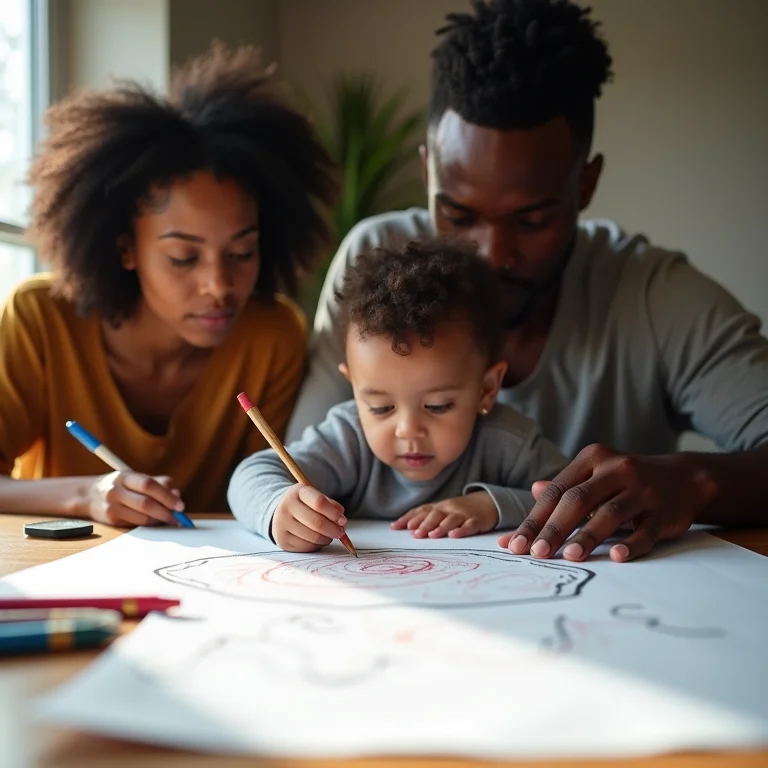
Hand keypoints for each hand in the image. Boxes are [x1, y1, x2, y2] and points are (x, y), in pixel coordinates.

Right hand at [87, 471, 185, 527]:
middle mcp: (116, 490)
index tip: (180, 505)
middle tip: (179, 517)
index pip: (149, 485)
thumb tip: (177, 495)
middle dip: (166, 511)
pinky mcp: (111, 520)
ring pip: (141, 517)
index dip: (167, 495)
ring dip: (160, 520)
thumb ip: (159, 483)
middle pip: (146, 503)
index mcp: (125, 476)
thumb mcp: (136, 478)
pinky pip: (136, 524)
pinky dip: (150, 524)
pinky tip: (158, 522)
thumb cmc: (121, 486)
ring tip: (171, 520)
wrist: (88, 495)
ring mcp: (112, 506)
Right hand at [272, 484, 346, 552]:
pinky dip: (317, 545)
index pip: (319, 503)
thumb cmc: (305, 504)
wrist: (281, 511)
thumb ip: (331, 506)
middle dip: (333, 529)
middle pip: (317, 522)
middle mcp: (286, 507)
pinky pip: (307, 547)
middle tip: (341, 532)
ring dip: (327, 538)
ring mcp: (282, 524)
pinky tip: (319, 540)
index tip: (343, 520)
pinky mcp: (282, 540)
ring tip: (330, 535)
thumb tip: (341, 520)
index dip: (334, 513)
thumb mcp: (316, 497)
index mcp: (297, 492)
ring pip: (313, 537)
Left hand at [391, 491, 498, 538]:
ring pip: (450, 520)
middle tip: (414, 533)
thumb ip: (426, 517)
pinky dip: (461, 530)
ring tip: (431, 536)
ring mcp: (463, 514)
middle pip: (435, 514)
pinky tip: (454, 535)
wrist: (487, 502)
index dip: (408, 518)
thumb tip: (405, 527)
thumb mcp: (443, 511)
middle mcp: (449, 509)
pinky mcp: (476, 521)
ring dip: (440, 527)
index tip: (396, 527)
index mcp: (439, 507)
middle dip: (423, 524)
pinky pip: (469, 526)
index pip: (421, 511)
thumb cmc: (459, 510)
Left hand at [497, 445, 717, 562]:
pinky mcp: (665, 512)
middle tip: (536, 553)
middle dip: (554, 529)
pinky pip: (646, 530)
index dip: (535, 519)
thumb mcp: (595, 476)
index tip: (515, 545)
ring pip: (610, 513)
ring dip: (587, 536)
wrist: (683, 478)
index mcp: (592, 459)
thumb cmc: (626, 481)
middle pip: (578, 500)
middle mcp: (616, 469)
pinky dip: (631, 543)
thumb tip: (531, 491)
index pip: (557, 491)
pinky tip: (616, 556)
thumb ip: (565, 487)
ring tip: (569, 557)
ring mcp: (643, 490)